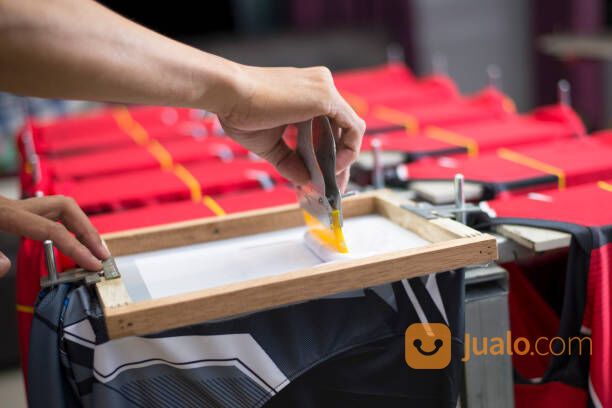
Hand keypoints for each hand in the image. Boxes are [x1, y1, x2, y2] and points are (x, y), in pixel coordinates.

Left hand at [0, 195, 109, 276]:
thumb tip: (5, 267)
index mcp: (6, 214)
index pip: (53, 229)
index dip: (78, 248)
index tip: (94, 264)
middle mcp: (16, 205)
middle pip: (66, 207)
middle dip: (88, 230)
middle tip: (102, 252)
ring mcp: (17, 206)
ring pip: (62, 206)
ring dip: (82, 226)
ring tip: (94, 248)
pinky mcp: (14, 212)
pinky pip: (51, 214)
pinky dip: (67, 226)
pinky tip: (73, 240)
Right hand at [217, 65, 365, 191]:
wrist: (227, 93)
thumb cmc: (240, 111)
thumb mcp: (269, 143)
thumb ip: (290, 161)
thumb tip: (305, 182)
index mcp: (307, 94)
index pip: (329, 127)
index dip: (330, 155)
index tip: (324, 179)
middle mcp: (321, 87)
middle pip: (341, 131)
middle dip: (339, 163)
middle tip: (334, 189)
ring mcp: (326, 89)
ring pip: (350, 130)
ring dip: (343, 160)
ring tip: (331, 183)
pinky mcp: (327, 97)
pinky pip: (353, 128)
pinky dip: (348, 151)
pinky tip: (332, 168)